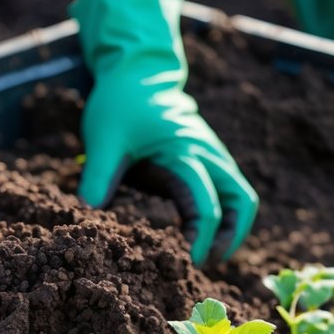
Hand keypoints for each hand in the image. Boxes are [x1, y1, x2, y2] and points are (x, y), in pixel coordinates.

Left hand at [70, 0, 257, 264]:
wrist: (138, 69)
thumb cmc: (122, 101)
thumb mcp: (104, 135)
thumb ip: (100, 174)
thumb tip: (91, 213)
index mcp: (187, 152)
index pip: (207, 205)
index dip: (201, 239)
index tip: (186, 263)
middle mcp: (209, 155)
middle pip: (241, 203)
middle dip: (229, 238)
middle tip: (203, 264)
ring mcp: (213, 155)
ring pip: (241, 197)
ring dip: (232, 228)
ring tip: (208, 255)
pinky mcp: (208, 157)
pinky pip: (229, 189)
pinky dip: (224, 214)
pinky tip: (200, 232)